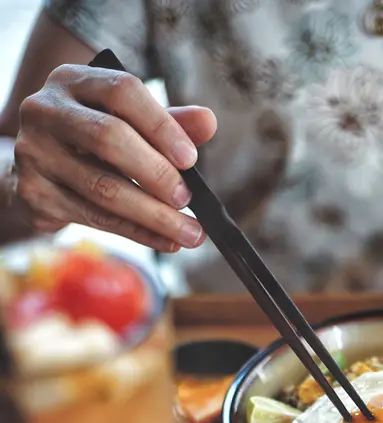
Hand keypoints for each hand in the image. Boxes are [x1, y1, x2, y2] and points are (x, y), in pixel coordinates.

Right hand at [13, 64, 216, 251]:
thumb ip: (168, 122)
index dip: (161, 126)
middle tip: (187, 199)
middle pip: (108, 138)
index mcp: (74, 81)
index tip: (191, 159)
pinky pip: (96, 219)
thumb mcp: (128, 123)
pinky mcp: (34, 194)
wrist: (39, 169)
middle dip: (156, 173)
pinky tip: (167, 242)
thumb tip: (208, 122)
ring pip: (103, 188)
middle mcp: (46, 111)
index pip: (122, 91)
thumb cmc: (93, 140)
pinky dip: (138, 233)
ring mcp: (35, 153)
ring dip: (155, 216)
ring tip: (191, 234)